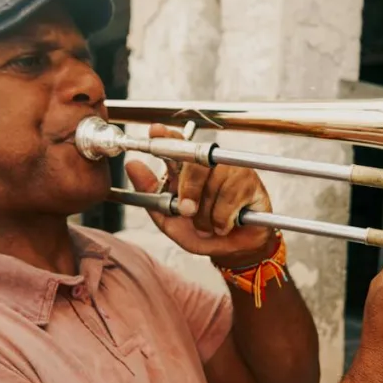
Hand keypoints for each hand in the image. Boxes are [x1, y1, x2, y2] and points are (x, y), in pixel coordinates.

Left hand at [124, 125, 277, 267]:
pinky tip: (226, 224)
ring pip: (213, 186)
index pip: (178, 143)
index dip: (167, 135)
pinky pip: (230, 198)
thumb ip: (150, 193)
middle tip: (187, 211)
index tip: (156, 132)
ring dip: (207, 214)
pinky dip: (223, 219)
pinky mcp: (250, 182)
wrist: (232, 250)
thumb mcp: (169, 218)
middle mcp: (210, 164)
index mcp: (187, 169)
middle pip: (196, 164)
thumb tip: (132, 165)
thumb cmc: (202, 232)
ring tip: (211, 224)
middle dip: (189, 191)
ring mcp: (232, 170)